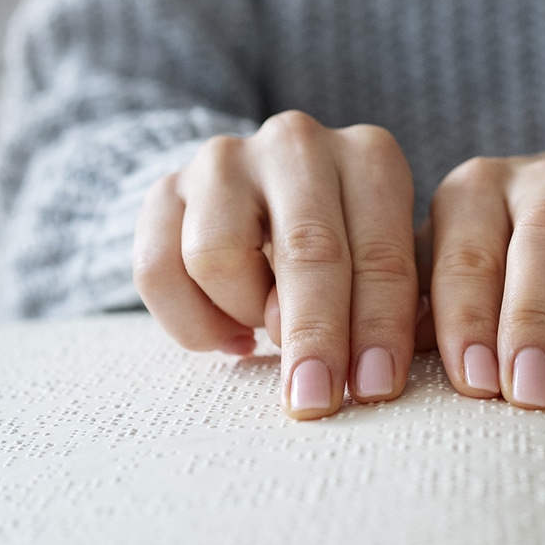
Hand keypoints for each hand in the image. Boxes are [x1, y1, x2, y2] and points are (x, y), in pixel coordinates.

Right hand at [134, 112, 418, 421]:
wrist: (260, 199)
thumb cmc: (347, 246)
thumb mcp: (384, 264)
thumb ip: (386, 303)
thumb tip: (374, 368)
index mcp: (370, 156)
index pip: (380, 251)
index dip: (380, 325)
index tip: (375, 386)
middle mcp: (298, 145)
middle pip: (306, 249)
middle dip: (314, 335)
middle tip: (316, 399)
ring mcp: (225, 161)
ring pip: (219, 257)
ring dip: (246, 314)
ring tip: (266, 332)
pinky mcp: (163, 189)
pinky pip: (158, 270)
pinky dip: (191, 322)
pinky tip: (228, 337)